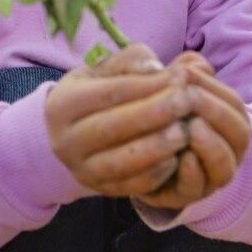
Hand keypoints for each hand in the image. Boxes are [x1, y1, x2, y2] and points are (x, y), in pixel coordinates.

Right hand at [45, 44, 193, 197]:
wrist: (71, 132)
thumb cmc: (94, 92)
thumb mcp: (102, 70)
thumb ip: (130, 62)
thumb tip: (157, 68)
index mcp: (62, 103)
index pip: (110, 92)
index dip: (147, 85)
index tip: (180, 77)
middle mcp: (65, 139)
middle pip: (115, 126)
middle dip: (156, 113)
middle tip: (188, 101)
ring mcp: (80, 169)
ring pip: (122, 161)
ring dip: (158, 146)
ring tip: (186, 130)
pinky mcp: (98, 189)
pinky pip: (131, 185)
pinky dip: (156, 173)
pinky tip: (177, 157)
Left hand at [133, 52, 251, 210]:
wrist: (126, 148)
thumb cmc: (154, 109)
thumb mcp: (164, 85)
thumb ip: (181, 70)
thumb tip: (194, 62)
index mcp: (225, 122)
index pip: (234, 103)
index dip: (213, 87)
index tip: (185, 72)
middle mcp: (225, 150)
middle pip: (239, 133)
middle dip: (216, 113)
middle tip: (190, 98)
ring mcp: (207, 176)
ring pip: (224, 166)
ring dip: (211, 145)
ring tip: (191, 128)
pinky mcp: (184, 195)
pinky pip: (196, 189)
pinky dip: (191, 172)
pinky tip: (178, 156)